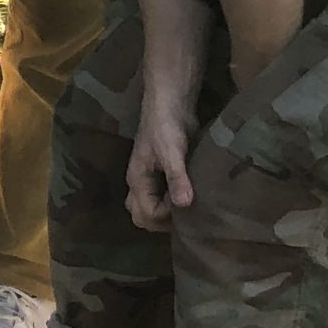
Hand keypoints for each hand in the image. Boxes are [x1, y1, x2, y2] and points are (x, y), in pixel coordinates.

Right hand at [125, 102, 199, 231]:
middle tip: (186, 216)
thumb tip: (184, 205)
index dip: (166, 216)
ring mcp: (150, 179)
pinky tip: (190, 199)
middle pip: (141, 215)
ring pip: (149, 207)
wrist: (170, 105)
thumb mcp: (172, 153)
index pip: (146, 214)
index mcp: (137, 180)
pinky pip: (161, 198)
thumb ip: (176, 178)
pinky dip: (172, 204)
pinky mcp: (162, 174)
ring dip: (165, 214)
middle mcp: (139, 183)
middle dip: (161, 222)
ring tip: (189, 211)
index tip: (187, 205)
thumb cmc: (166, 128)